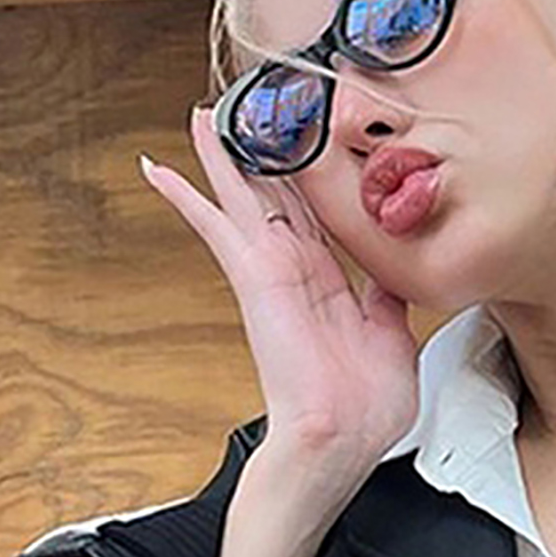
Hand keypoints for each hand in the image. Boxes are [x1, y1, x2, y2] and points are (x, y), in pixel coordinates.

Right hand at [140, 106, 419, 466]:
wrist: (343, 438)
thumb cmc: (366, 409)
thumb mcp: (395, 341)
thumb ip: (389, 303)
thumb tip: (396, 280)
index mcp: (333, 287)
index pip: (317, 222)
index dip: (309, 185)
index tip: (302, 151)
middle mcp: (299, 275)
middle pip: (275, 201)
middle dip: (261, 159)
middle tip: (245, 117)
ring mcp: (272, 275)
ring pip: (242, 201)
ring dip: (222, 161)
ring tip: (203, 121)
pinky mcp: (254, 279)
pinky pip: (215, 229)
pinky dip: (188, 198)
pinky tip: (159, 170)